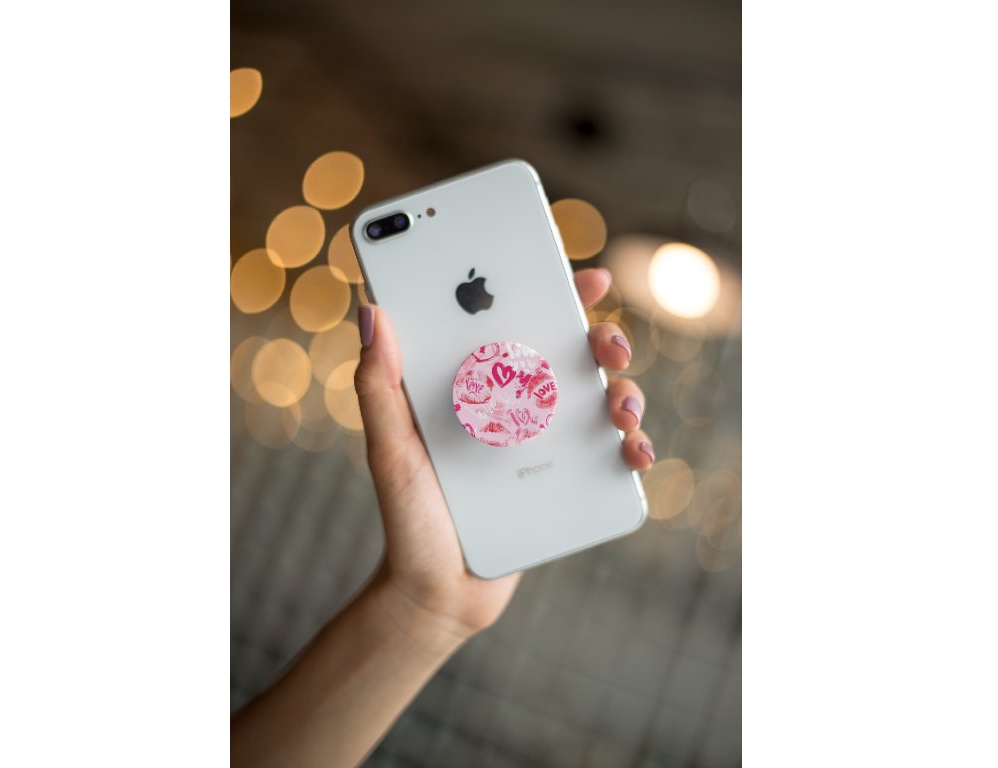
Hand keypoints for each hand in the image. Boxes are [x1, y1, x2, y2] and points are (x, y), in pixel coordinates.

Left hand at [353, 267, 652, 648]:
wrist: (438, 593)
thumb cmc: (409, 516)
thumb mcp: (390, 449)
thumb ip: (378, 385)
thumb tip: (372, 312)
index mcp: (479, 385)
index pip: (519, 322)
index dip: (554, 292)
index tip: (584, 275)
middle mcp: (521, 406)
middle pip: (573, 356)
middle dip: (603, 339)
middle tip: (607, 345)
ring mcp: (550, 445)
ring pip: (603, 401)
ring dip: (626, 392)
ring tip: (618, 407)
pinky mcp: (572, 484)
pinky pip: (613, 457)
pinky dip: (633, 447)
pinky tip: (631, 451)